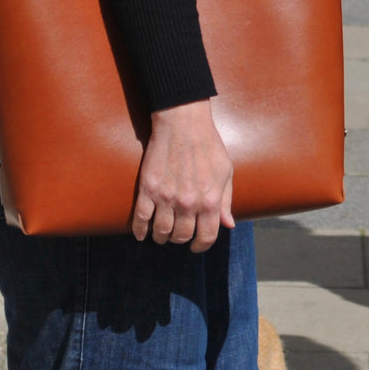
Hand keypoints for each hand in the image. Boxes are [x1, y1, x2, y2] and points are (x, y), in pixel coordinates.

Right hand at [132, 99, 234, 252]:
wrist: (183, 123)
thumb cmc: (208, 145)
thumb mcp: (225, 172)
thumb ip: (226, 201)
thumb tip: (229, 224)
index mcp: (210, 200)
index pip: (206, 237)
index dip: (201, 246)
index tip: (196, 246)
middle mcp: (188, 203)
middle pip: (182, 236)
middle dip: (180, 239)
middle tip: (178, 235)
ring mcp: (166, 197)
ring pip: (161, 231)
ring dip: (161, 237)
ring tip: (161, 234)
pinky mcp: (148, 189)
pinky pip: (140, 218)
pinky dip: (139, 230)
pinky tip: (141, 234)